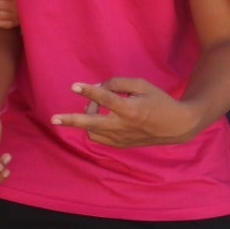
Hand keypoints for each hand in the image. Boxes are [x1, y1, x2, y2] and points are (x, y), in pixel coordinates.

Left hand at [51, 77, 198, 145]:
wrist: (176, 126)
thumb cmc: (159, 101)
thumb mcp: (142, 85)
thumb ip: (118, 83)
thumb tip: (96, 88)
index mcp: (131, 109)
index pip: (106, 99)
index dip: (89, 91)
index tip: (74, 86)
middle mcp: (124, 126)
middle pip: (92, 124)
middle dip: (71, 120)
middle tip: (54, 118)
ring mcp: (121, 138)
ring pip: (92, 132)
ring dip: (87, 119)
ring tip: (93, 108)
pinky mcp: (121, 145)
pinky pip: (99, 137)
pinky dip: (95, 127)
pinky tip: (100, 117)